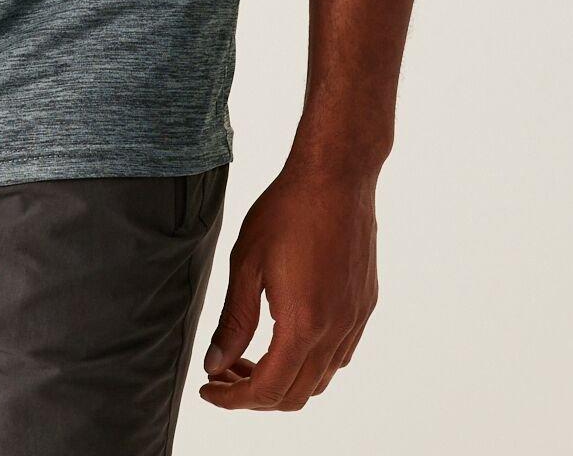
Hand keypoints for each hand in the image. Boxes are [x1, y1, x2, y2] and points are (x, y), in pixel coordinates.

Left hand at [199, 160, 378, 409]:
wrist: (336, 174)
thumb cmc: (287, 210)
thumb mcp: (246, 263)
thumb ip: (232, 321)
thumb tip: (216, 364)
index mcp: (303, 324)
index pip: (267, 389)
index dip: (233, 398)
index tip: (208, 388)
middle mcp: (336, 330)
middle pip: (294, 394)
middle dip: (254, 394)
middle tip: (224, 373)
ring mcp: (355, 319)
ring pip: (320, 379)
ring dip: (284, 380)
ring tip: (251, 357)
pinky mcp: (365, 304)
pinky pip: (339, 355)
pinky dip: (310, 363)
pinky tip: (286, 337)